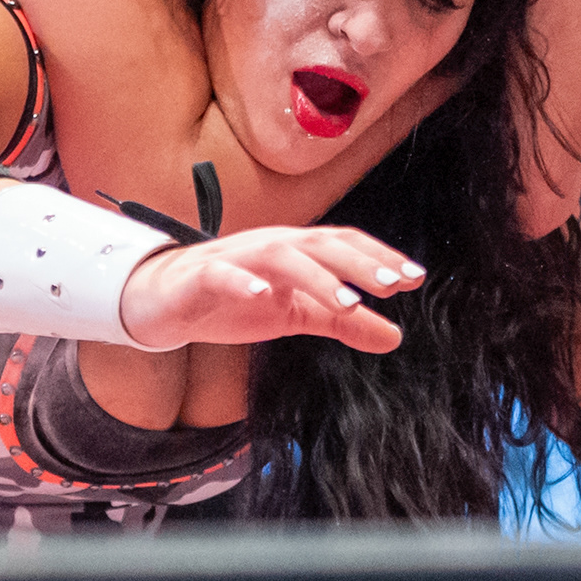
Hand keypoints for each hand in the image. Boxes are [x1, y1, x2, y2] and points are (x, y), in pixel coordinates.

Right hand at [113, 225, 423, 353]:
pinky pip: (223, 274)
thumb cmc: (233, 300)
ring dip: (316, 276)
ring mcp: (236, 257)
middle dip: (359, 263)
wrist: (165, 300)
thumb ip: (343, 322)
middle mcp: (272, 245)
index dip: (379, 258)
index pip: (345, 245)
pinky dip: (243, 280)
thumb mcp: (296, 314)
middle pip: (320, 244)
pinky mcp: (201, 276)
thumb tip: (395, 336)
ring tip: (346, 302)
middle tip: (393, 286)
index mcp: (297, 251)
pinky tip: (262, 295)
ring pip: (281, 256)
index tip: (415, 278)